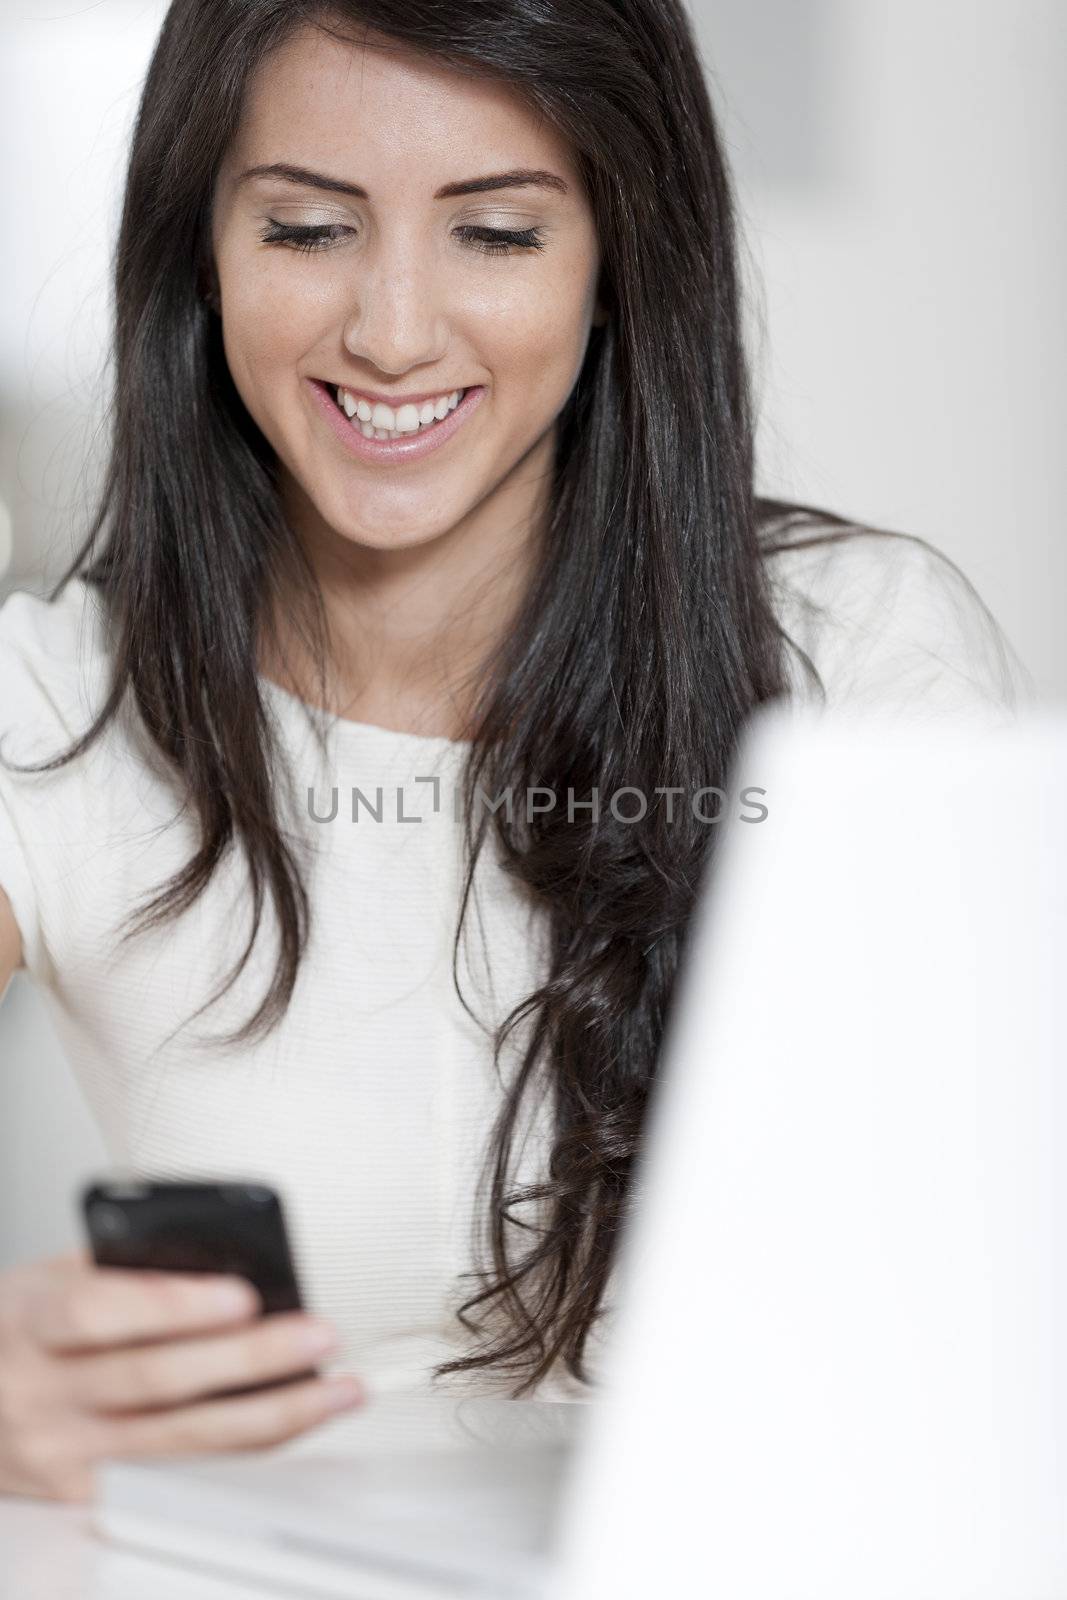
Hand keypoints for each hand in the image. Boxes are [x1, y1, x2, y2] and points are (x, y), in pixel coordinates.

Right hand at [0, 1248, 361, 1501]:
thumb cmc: (21, 1326)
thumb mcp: (52, 1278)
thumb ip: (127, 1266)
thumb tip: (228, 1258)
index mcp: (29, 1319)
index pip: (102, 1312)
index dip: (177, 1305)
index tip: (245, 1293)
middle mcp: (40, 1392)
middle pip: (157, 1380)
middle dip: (251, 1358)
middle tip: (318, 1335)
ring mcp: (61, 1452)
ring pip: (180, 1439)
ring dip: (272, 1413)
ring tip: (335, 1387)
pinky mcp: (84, 1493)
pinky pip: (179, 1472)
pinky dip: (243, 1447)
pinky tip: (293, 1422)